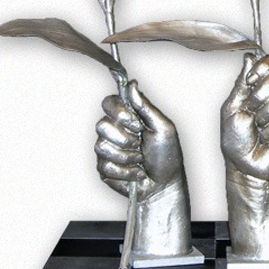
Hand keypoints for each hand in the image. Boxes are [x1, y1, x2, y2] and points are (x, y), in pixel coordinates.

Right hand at [95, 80, 190, 255]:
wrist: (164, 185)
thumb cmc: (167, 155)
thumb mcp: (162, 126)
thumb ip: (145, 105)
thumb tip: (132, 83)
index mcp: (128, 117)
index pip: (108, 102)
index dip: (119, 113)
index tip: (136, 124)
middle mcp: (114, 131)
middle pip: (101, 124)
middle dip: (125, 138)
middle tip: (140, 144)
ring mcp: (107, 150)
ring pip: (102, 146)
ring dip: (127, 157)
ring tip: (140, 160)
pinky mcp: (104, 168)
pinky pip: (105, 165)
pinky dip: (125, 171)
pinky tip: (136, 172)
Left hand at [221, 52, 268, 260]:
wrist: (243, 165)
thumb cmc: (235, 138)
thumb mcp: (231, 107)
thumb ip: (241, 82)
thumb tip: (250, 56)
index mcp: (262, 86)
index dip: (265, 66)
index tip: (250, 80)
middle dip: (260, 93)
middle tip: (251, 108)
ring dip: (263, 116)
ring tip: (258, 128)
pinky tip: (266, 138)